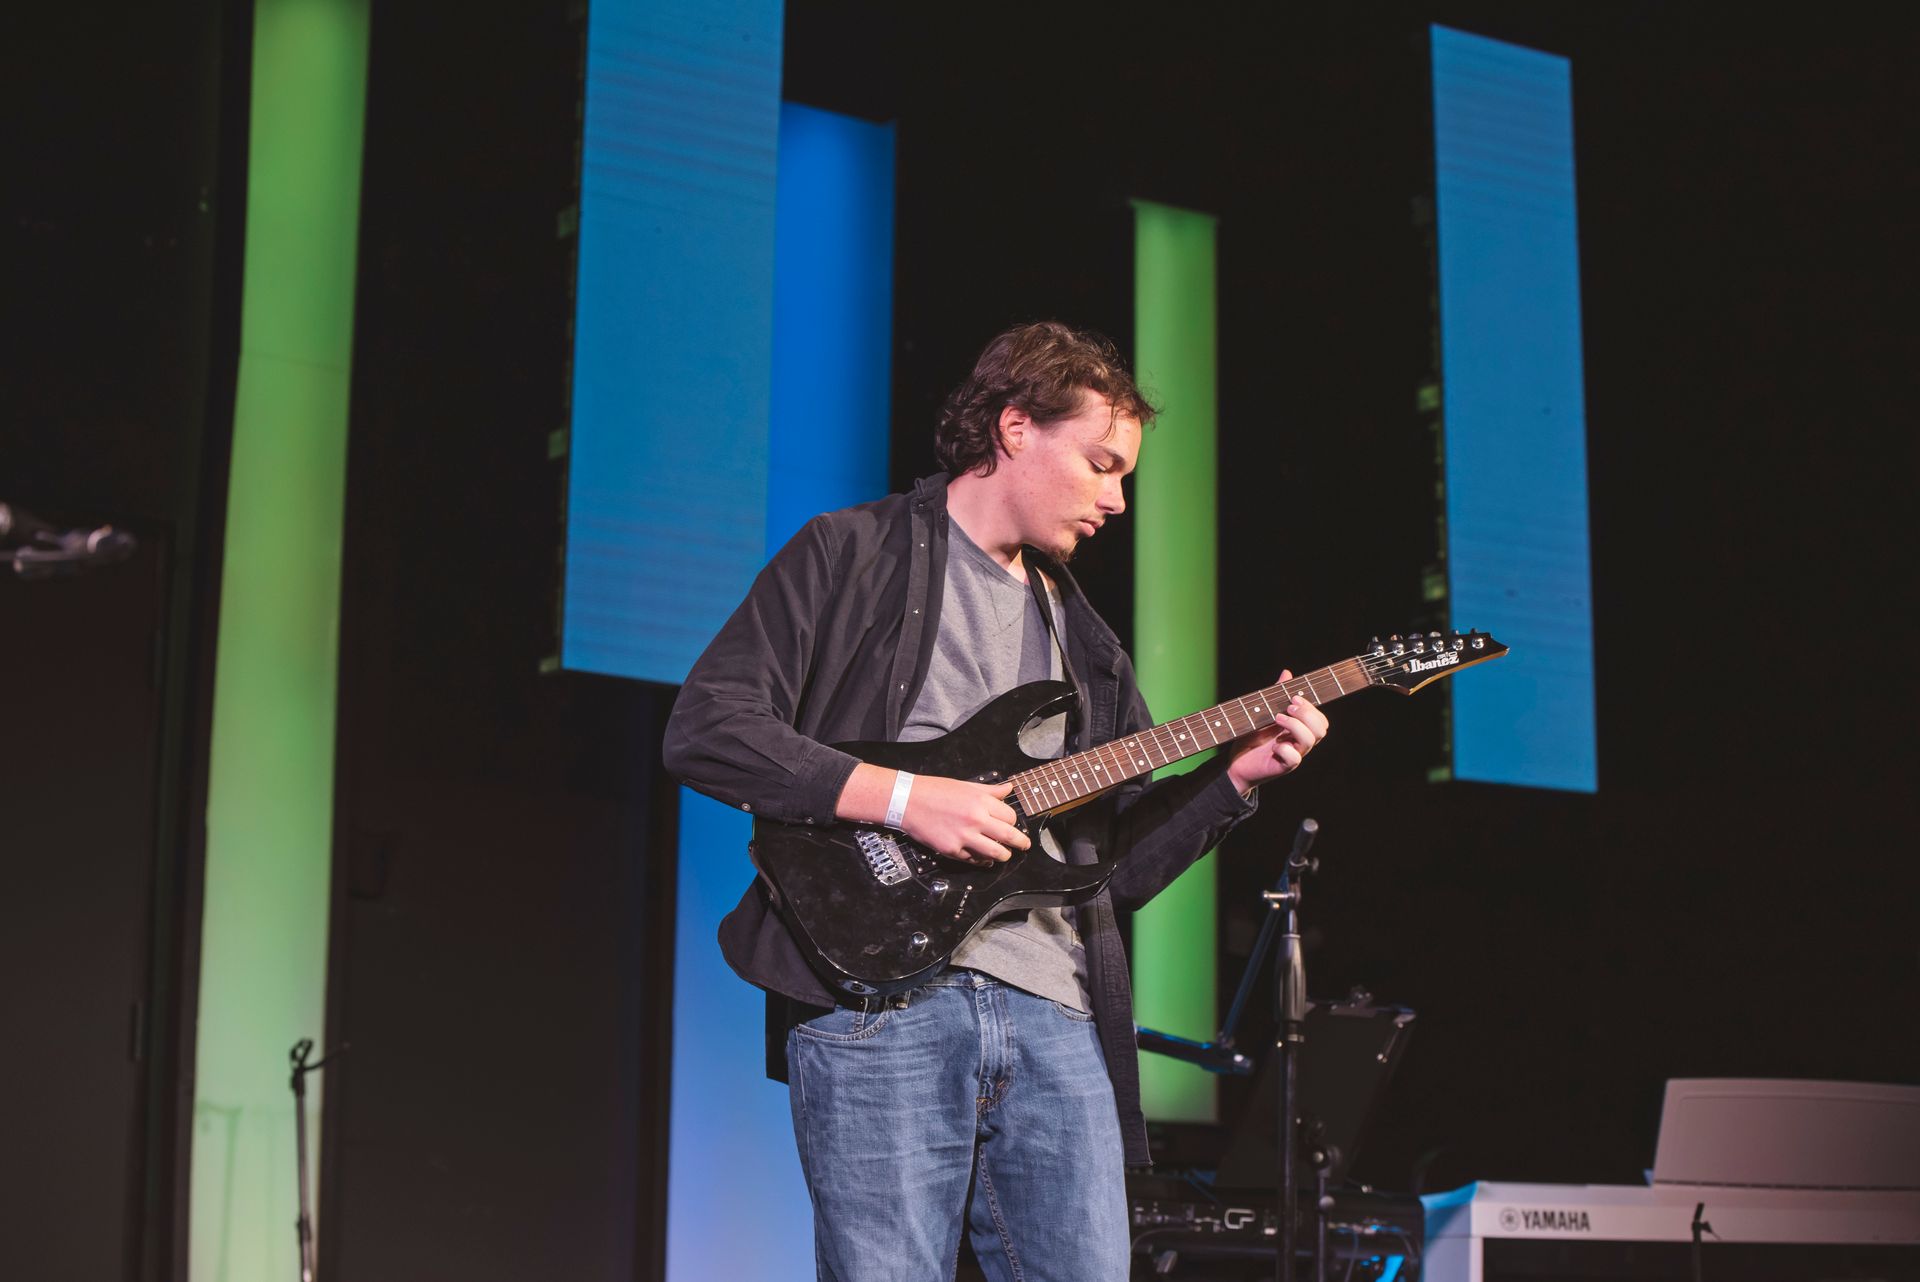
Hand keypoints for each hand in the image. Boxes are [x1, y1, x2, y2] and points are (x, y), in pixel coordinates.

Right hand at [902, 776, 1032, 863]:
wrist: (907, 801)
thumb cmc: (935, 791)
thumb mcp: (965, 785)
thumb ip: (990, 791)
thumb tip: (1009, 788)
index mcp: (981, 801)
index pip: (1010, 816)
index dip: (1013, 822)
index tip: (1011, 824)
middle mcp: (976, 819)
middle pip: (1009, 836)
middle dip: (1021, 843)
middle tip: (1025, 845)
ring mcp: (964, 837)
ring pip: (996, 852)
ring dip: (1004, 855)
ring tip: (1005, 855)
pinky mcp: (952, 850)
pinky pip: (974, 860)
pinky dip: (982, 861)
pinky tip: (984, 859)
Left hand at [1226, 670, 1330, 792]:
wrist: (1236, 764)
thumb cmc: (1252, 738)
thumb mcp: (1262, 713)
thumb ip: (1276, 695)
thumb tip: (1287, 672)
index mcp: (1299, 730)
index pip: (1320, 719)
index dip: (1312, 707)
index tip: (1294, 697)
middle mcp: (1300, 743)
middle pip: (1321, 729)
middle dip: (1307, 714)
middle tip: (1288, 707)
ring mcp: (1293, 755)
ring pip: (1310, 740)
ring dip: (1295, 725)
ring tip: (1276, 719)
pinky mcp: (1283, 767)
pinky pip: (1294, 758)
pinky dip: (1285, 749)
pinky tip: (1273, 746)